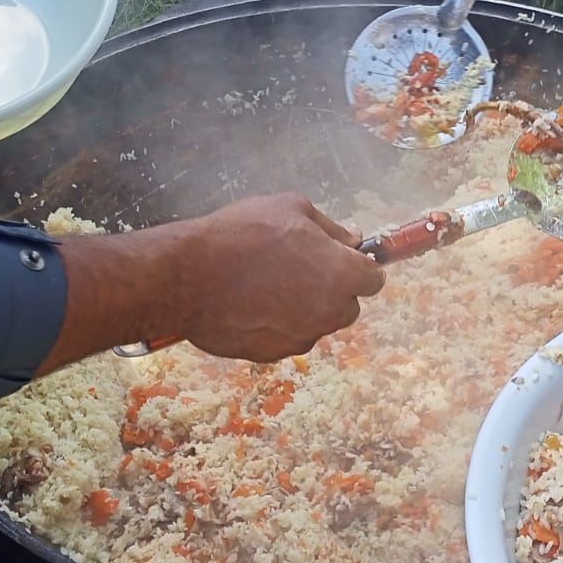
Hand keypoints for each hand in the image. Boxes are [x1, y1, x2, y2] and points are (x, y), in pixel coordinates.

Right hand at [177, 194, 384, 361]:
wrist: (188, 277)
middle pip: (347, 306)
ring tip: (266, 283)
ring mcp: (301, 337)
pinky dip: (274, 323)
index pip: (374, 279)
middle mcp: (329, 312)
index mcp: (341, 275)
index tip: (342, 259)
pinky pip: (285, 337)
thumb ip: (331, 227)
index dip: (359, 267)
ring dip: (302, 307)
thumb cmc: (242, 235)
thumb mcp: (291, 208)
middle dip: (331, 289)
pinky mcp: (272, 354)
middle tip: (297, 267)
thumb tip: (353, 239)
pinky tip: (249, 302)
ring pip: (315, 322)